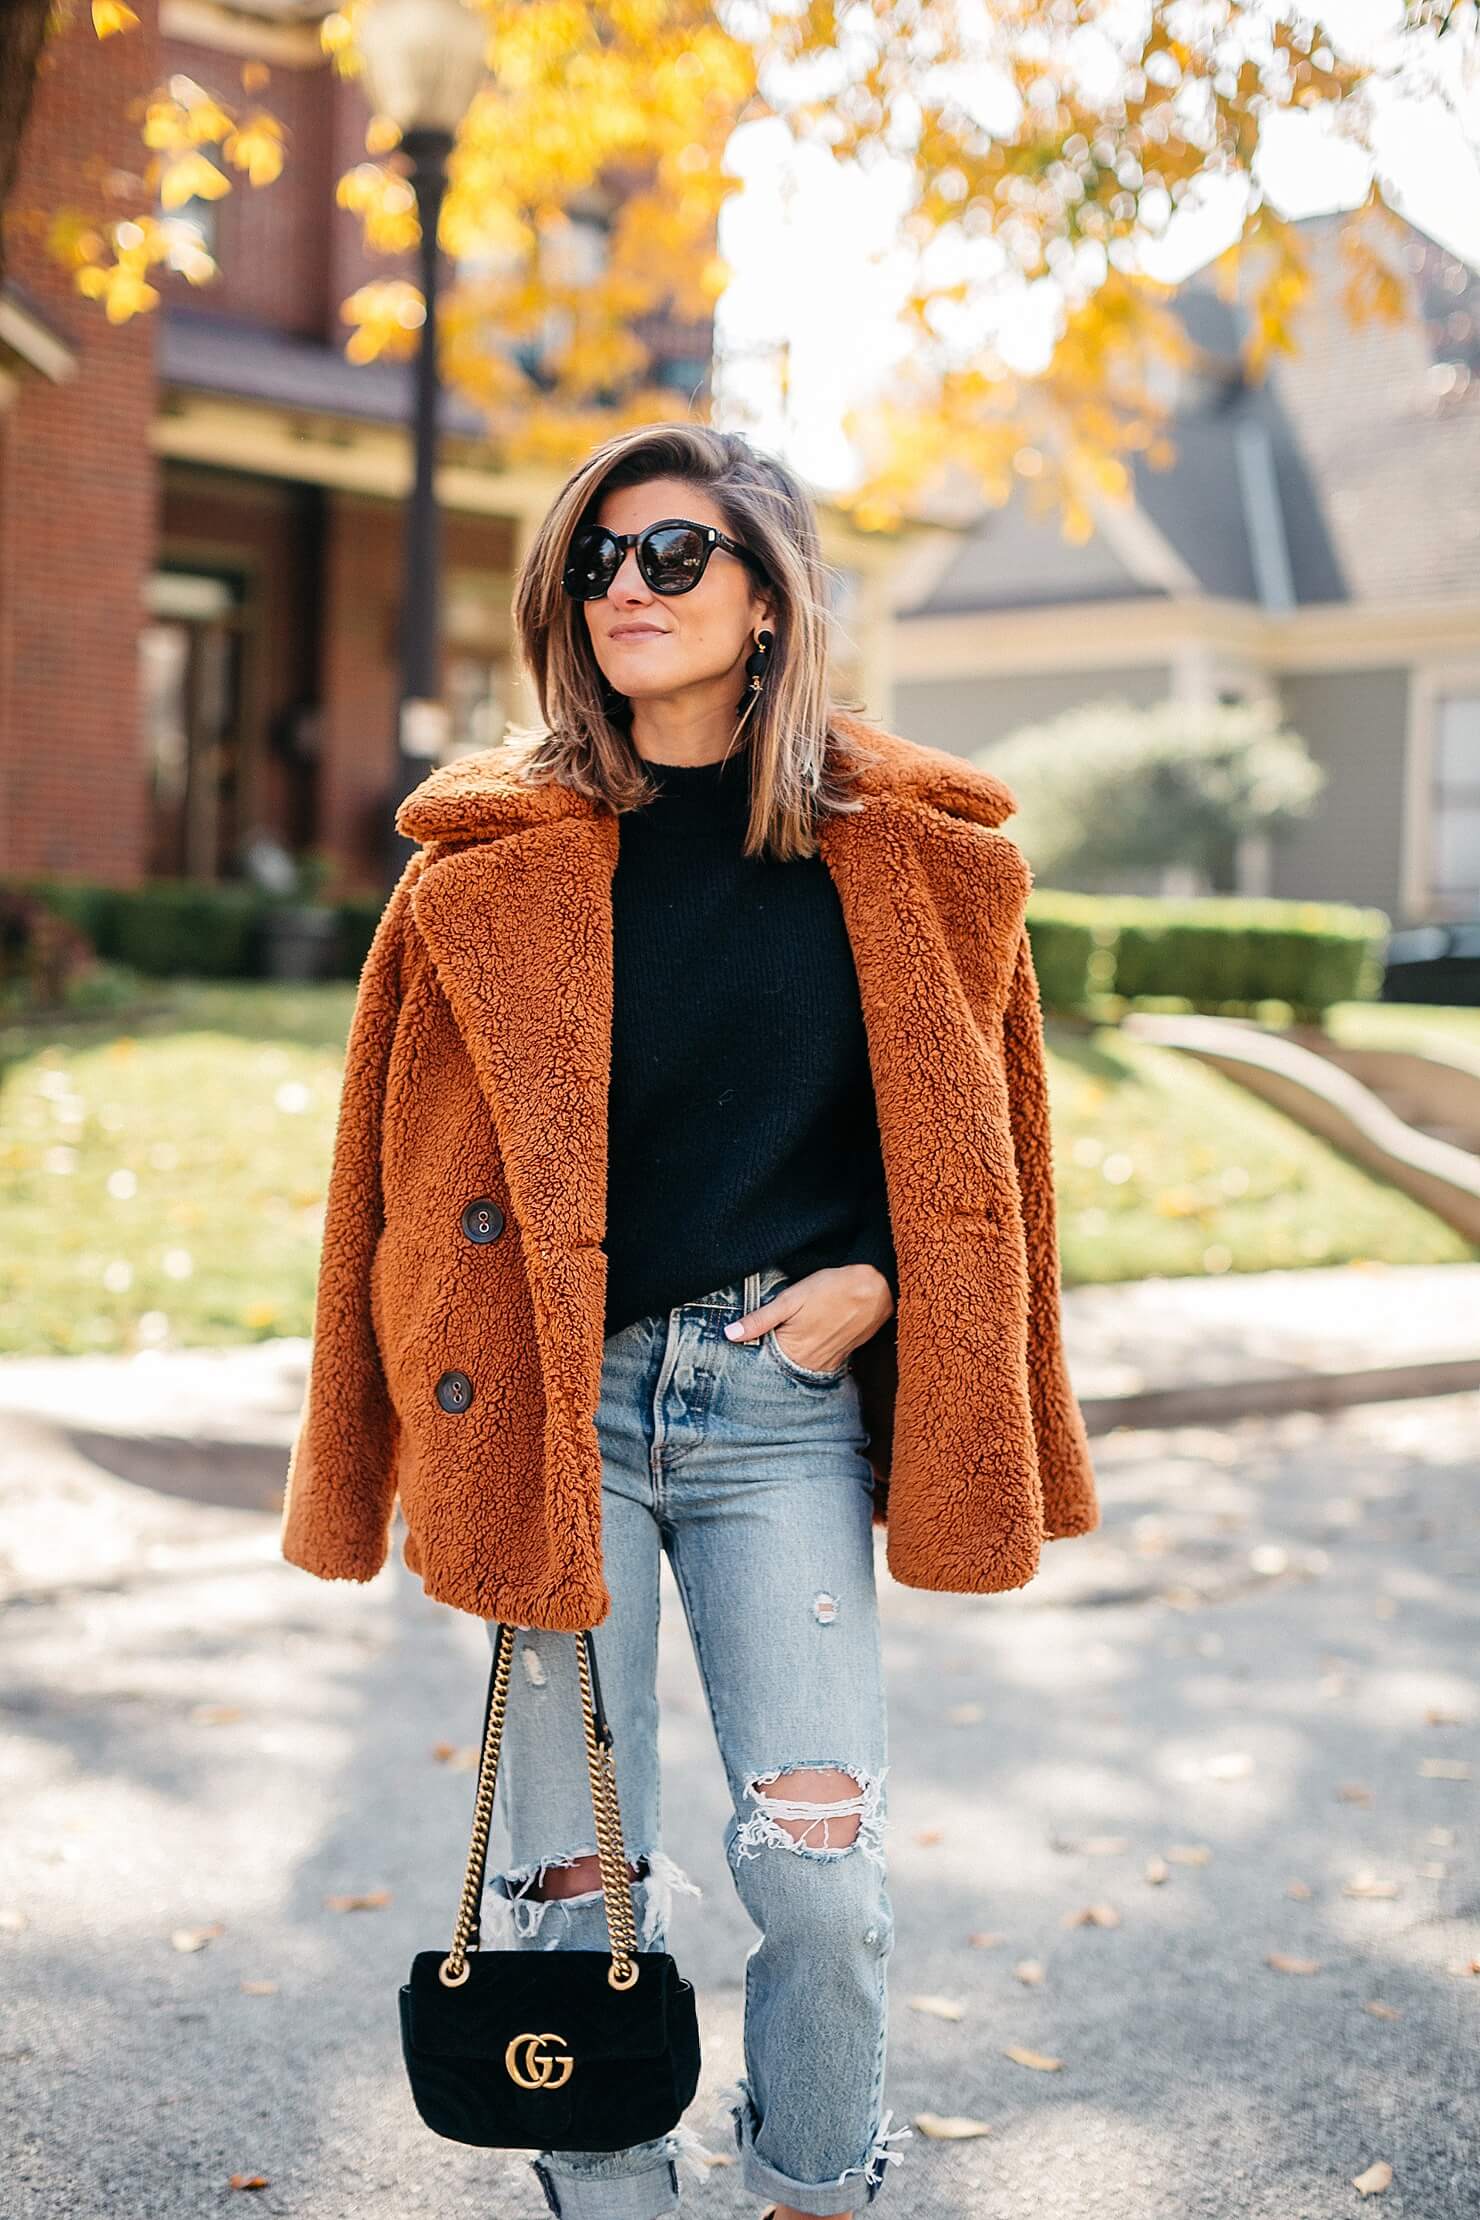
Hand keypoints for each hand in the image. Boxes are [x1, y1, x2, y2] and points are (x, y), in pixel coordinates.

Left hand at [722, 1263, 894, 1372]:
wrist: (875, 1287)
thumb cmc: (831, 1288)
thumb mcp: (789, 1299)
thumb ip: (759, 1319)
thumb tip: (729, 1335)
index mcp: (794, 1352)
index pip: (766, 1362)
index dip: (757, 1350)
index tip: (750, 1341)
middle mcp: (812, 1365)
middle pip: (785, 1366)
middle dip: (777, 1353)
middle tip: (779, 1331)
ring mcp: (830, 1363)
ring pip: (804, 1364)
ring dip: (797, 1354)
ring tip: (798, 1332)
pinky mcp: (844, 1356)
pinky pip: (822, 1360)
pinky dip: (815, 1351)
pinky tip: (815, 1334)